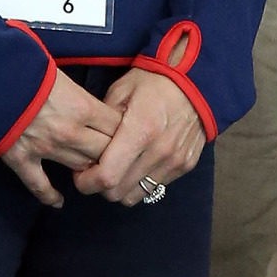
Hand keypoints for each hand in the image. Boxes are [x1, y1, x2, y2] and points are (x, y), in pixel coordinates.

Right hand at [0, 68, 121, 207]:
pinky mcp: (22, 159)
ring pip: (80, 168)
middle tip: (117, 155)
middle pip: (105, 152)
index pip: (117, 127)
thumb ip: (77, 92)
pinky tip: (58, 202)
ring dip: (89, 170)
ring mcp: (46, 149)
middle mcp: (70, 132)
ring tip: (95, 172)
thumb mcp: (60, 72)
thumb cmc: (25, 65)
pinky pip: (40, 185)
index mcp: (82, 107)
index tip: (128, 131)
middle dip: (114, 154)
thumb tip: (84, 99)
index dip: (125, 130)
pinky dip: (50, 196)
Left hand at [72, 68, 205, 205]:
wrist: (196, 80)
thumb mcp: (121, 91)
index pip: (108, 176)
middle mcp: (159, 152)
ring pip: (136, 196)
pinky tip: (137, 163)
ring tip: (116, 168)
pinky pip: (155, 187)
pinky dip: (141, 181)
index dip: (87, 181)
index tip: (79, 173)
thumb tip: (86, 146)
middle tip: (95, 170)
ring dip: (121, 187)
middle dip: (100, 187)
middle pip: (119, 193)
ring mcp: (174, 161)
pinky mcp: (185, 166)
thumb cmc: (153, 81)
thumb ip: (102, 122)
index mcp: (140, 130)